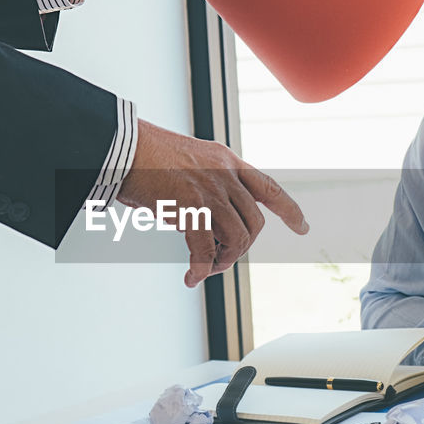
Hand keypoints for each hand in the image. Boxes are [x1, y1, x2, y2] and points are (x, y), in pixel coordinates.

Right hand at [118, 121, 307, 286]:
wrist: (121, 146)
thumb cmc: (144, 156)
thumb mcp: (188, 162)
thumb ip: (206, 185)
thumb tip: (208, 225)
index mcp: (227, 160)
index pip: (268, 187)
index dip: (289, 210)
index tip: (302, 228)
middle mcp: (224, 173)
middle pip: (254, 223)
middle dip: (242, 249)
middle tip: (221, 260)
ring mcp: (210, 190)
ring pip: (236, 239)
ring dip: (223, 261)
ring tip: (206, 268)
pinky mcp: (190, 207)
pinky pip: (205, 250)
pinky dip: (200, 269)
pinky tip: (191, 277)